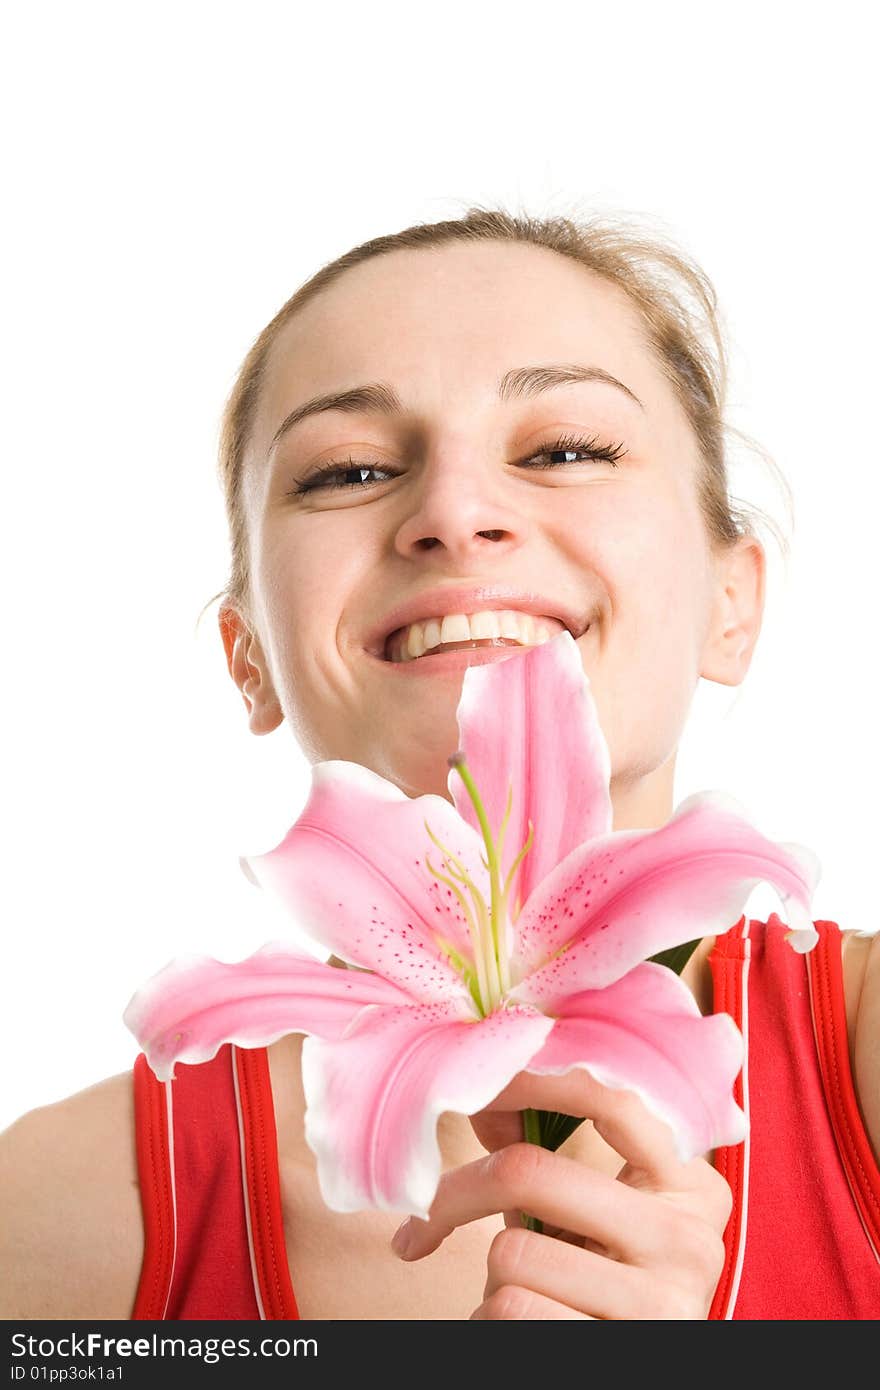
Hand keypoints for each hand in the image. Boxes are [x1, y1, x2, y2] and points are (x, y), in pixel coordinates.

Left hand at [390, 1070, 732, 1319]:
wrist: (625, 1367)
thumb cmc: (595, 1281)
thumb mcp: (582, 1210)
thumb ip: (541, 1144)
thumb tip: (479, 1085)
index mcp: (690, 1180)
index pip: (609, 1096)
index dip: (529, 1078)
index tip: (471, 1083)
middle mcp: (691, 1235)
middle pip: (528, 1171)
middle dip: (456, 1194)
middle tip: (423, 1219)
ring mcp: (666, 1301)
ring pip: (511, 1253)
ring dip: (493, 1277)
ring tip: (524, 1292)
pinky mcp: (627, 1351)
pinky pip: (512, 1309)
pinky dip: (494, 1319)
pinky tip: (527, 1326)